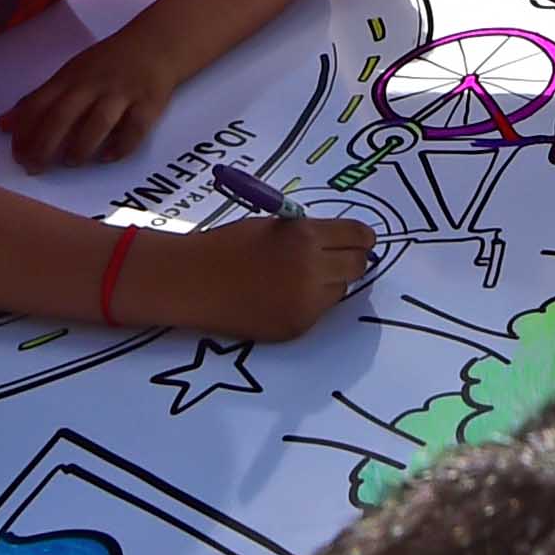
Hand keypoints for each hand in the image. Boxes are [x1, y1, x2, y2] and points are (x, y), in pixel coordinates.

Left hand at [0, 32, 179, 170]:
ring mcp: (122, 93)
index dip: (25, 130)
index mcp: (71, 77)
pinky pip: (135, 128)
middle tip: (34, 168)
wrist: (156, 43)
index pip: (40, 103)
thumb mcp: (69, 74)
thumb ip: (38, 99)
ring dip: (81, 145)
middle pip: (63, 115)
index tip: (16, 154)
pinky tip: (108, 157)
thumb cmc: (107, 63)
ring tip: (70, 162)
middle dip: (44, 144)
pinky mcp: (149, 103)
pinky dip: (121, 145)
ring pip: (98, 122)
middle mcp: (93, 84)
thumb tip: (3, 124)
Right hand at [127, 212, 382, 339]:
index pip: (358, 236)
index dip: (362, 238)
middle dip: (352, 259)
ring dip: (331, 282)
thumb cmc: (228, 245)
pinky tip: (285, 296)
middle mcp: (312, 271)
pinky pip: (319, 312)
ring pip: (341, 291)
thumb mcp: (275, 226)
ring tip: (303, 277)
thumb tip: (343, 242)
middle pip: (358, 266)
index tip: (361, 240)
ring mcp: (305, 303)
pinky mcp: (296, 327)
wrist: (192, 281)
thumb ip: (308, 234)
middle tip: (339, 258)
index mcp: (305, 237)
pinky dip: (311, 303)